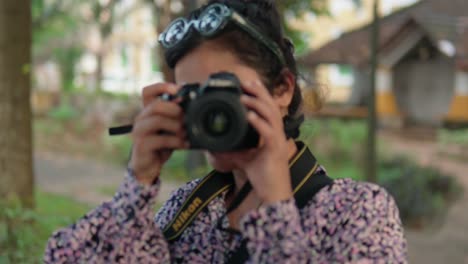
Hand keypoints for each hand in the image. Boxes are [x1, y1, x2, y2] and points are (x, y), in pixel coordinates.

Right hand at [129, 83, 187, 184]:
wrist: (148, 166)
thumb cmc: (161, 144)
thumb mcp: (171, 128)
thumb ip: (178, 116)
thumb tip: (192, 103)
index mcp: (148, 111)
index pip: (148, 91)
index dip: (163, 87)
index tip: (179, 90)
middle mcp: (141, 118)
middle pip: (156, 105)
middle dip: (174, 110)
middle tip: (185, 118)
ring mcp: (139, 131)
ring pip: (158, 120)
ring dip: (176, 126)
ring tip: (185, 134)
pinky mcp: (141, 145)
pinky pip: (161, 139)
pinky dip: (176, 142)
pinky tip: (184, 145)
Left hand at [236, 80, 292, 204]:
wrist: (274, 195)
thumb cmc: (262, 178)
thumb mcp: (245, 160)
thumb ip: (234, 151)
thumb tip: (215, 148)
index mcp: (273, 134)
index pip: (268, 108)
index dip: (260, 94)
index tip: (248, 82)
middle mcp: (278, 134)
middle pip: (271, 106)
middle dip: (259, 92)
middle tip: (246, 81)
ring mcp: (278, 141)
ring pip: (271, 116)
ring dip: (257, 103)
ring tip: (244, 96)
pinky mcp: (275, 151)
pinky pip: (268, 132)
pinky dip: (259, 122)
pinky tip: (249, 115)